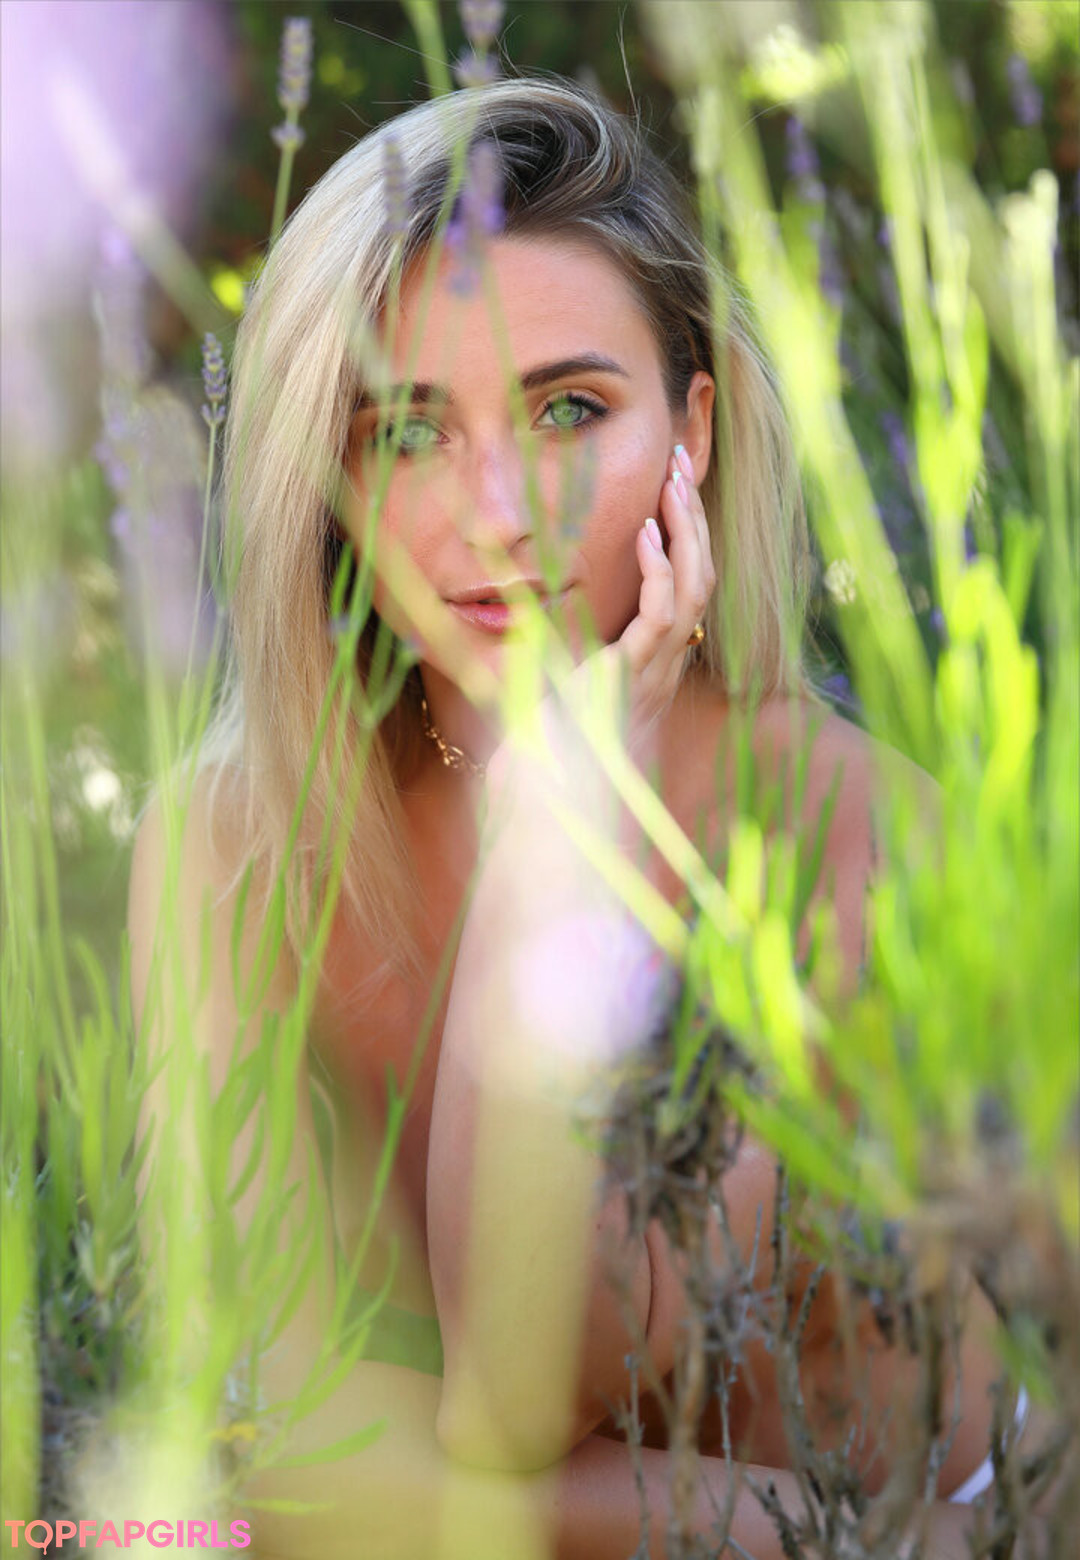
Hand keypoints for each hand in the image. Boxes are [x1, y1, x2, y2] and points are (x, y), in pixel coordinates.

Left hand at [489, 444, 715, 789]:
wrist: (543, 797)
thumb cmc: (541, 744)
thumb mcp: (542, 672)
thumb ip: (534, 633)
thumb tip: (497, 589)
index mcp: (651, 660)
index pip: (686, 584)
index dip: (686, 534)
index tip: (669, 487)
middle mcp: (663, 663)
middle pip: (700, 574)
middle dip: (695, 516)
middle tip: (684, 462)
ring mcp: (655, 671)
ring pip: (694, 587)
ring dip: (688, 530)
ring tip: (675, 481)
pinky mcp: (637, 678)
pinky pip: (664, 614)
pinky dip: (659, 570)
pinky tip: (646, 532)